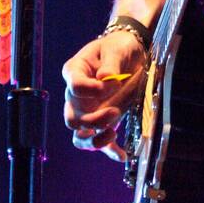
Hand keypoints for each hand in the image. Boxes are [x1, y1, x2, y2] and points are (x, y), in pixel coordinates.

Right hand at [62, 30, 147, 160]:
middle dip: (92, 120)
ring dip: (95, 139)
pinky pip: (100, 140)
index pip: (74, 86)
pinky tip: (121, 155)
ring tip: (112, 134)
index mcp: (75, 72)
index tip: (113, 82)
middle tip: (114, 112)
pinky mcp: (104, 120)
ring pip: (80, 136)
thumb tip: (106, 80)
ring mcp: (89, 110)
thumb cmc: (118, 47)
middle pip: (73, 118)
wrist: (130, 53)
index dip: (92, 89)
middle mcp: (77, 95)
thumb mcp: (116, 49)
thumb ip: (111, 64)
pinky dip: (110, 150)